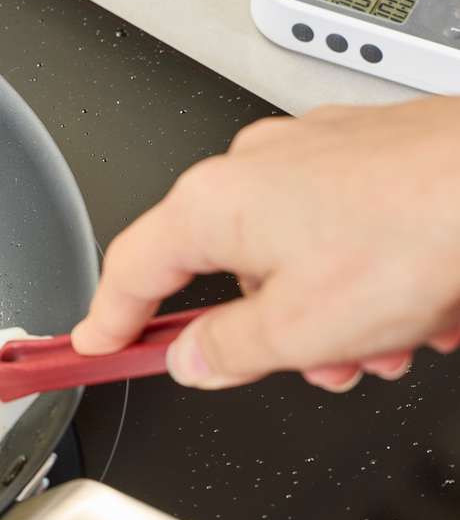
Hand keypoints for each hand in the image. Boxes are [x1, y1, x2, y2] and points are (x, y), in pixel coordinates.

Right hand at [71, 96, 459, 390]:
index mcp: (215, 203)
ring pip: (293, 255)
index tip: (97, 343)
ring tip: (389, 343)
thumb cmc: (422, 233)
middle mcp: (254, 165)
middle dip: (272, 334)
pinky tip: (418, 308)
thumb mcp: (302, 330)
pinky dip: (366, 277)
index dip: (109, 317)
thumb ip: (228, 351)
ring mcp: (314, 152)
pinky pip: (342, 230)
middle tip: (312, 367)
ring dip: (332, 315)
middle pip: (227, 270)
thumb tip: (195, 359)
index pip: (131, 268)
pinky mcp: (368, 153)